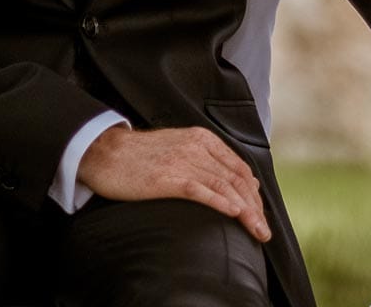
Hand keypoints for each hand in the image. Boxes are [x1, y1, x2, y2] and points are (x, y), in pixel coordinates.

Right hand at [76, 126, 270, 242]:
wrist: (105, 153)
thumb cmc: (140, 155)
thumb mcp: (178, 146)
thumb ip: (204, 159)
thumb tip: (234, 180)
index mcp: (201, 139)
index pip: (239, 167)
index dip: (254, 193)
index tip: (260, 213)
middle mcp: (197, 148)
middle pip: (237, 179)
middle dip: (255, 207)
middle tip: (264, 230)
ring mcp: (183, 162)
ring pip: (225, 187)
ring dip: (246, 212)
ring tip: (257, 231)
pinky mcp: (168, 178)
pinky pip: (202, 191)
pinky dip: (222, 202)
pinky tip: (234, 214)